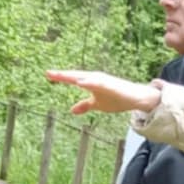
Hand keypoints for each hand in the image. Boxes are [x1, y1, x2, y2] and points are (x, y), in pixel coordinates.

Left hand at [47, 69, 162, 115]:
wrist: (136, 99)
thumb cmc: (117, 99)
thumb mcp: (97, 105)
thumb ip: (84, 106)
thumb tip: (71, 110)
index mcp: (91, 82)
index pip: (72, 79)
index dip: (60, 77)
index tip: (47, 74)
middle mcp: (96, 78)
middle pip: (76, 75)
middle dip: (63, 75)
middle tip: (49, 73)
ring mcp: (104, 81)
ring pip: (86, 78)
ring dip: (75, 76)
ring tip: (62, 75)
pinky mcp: (113, 85)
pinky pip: (100, 83)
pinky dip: (90, 82)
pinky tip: (82, 82)